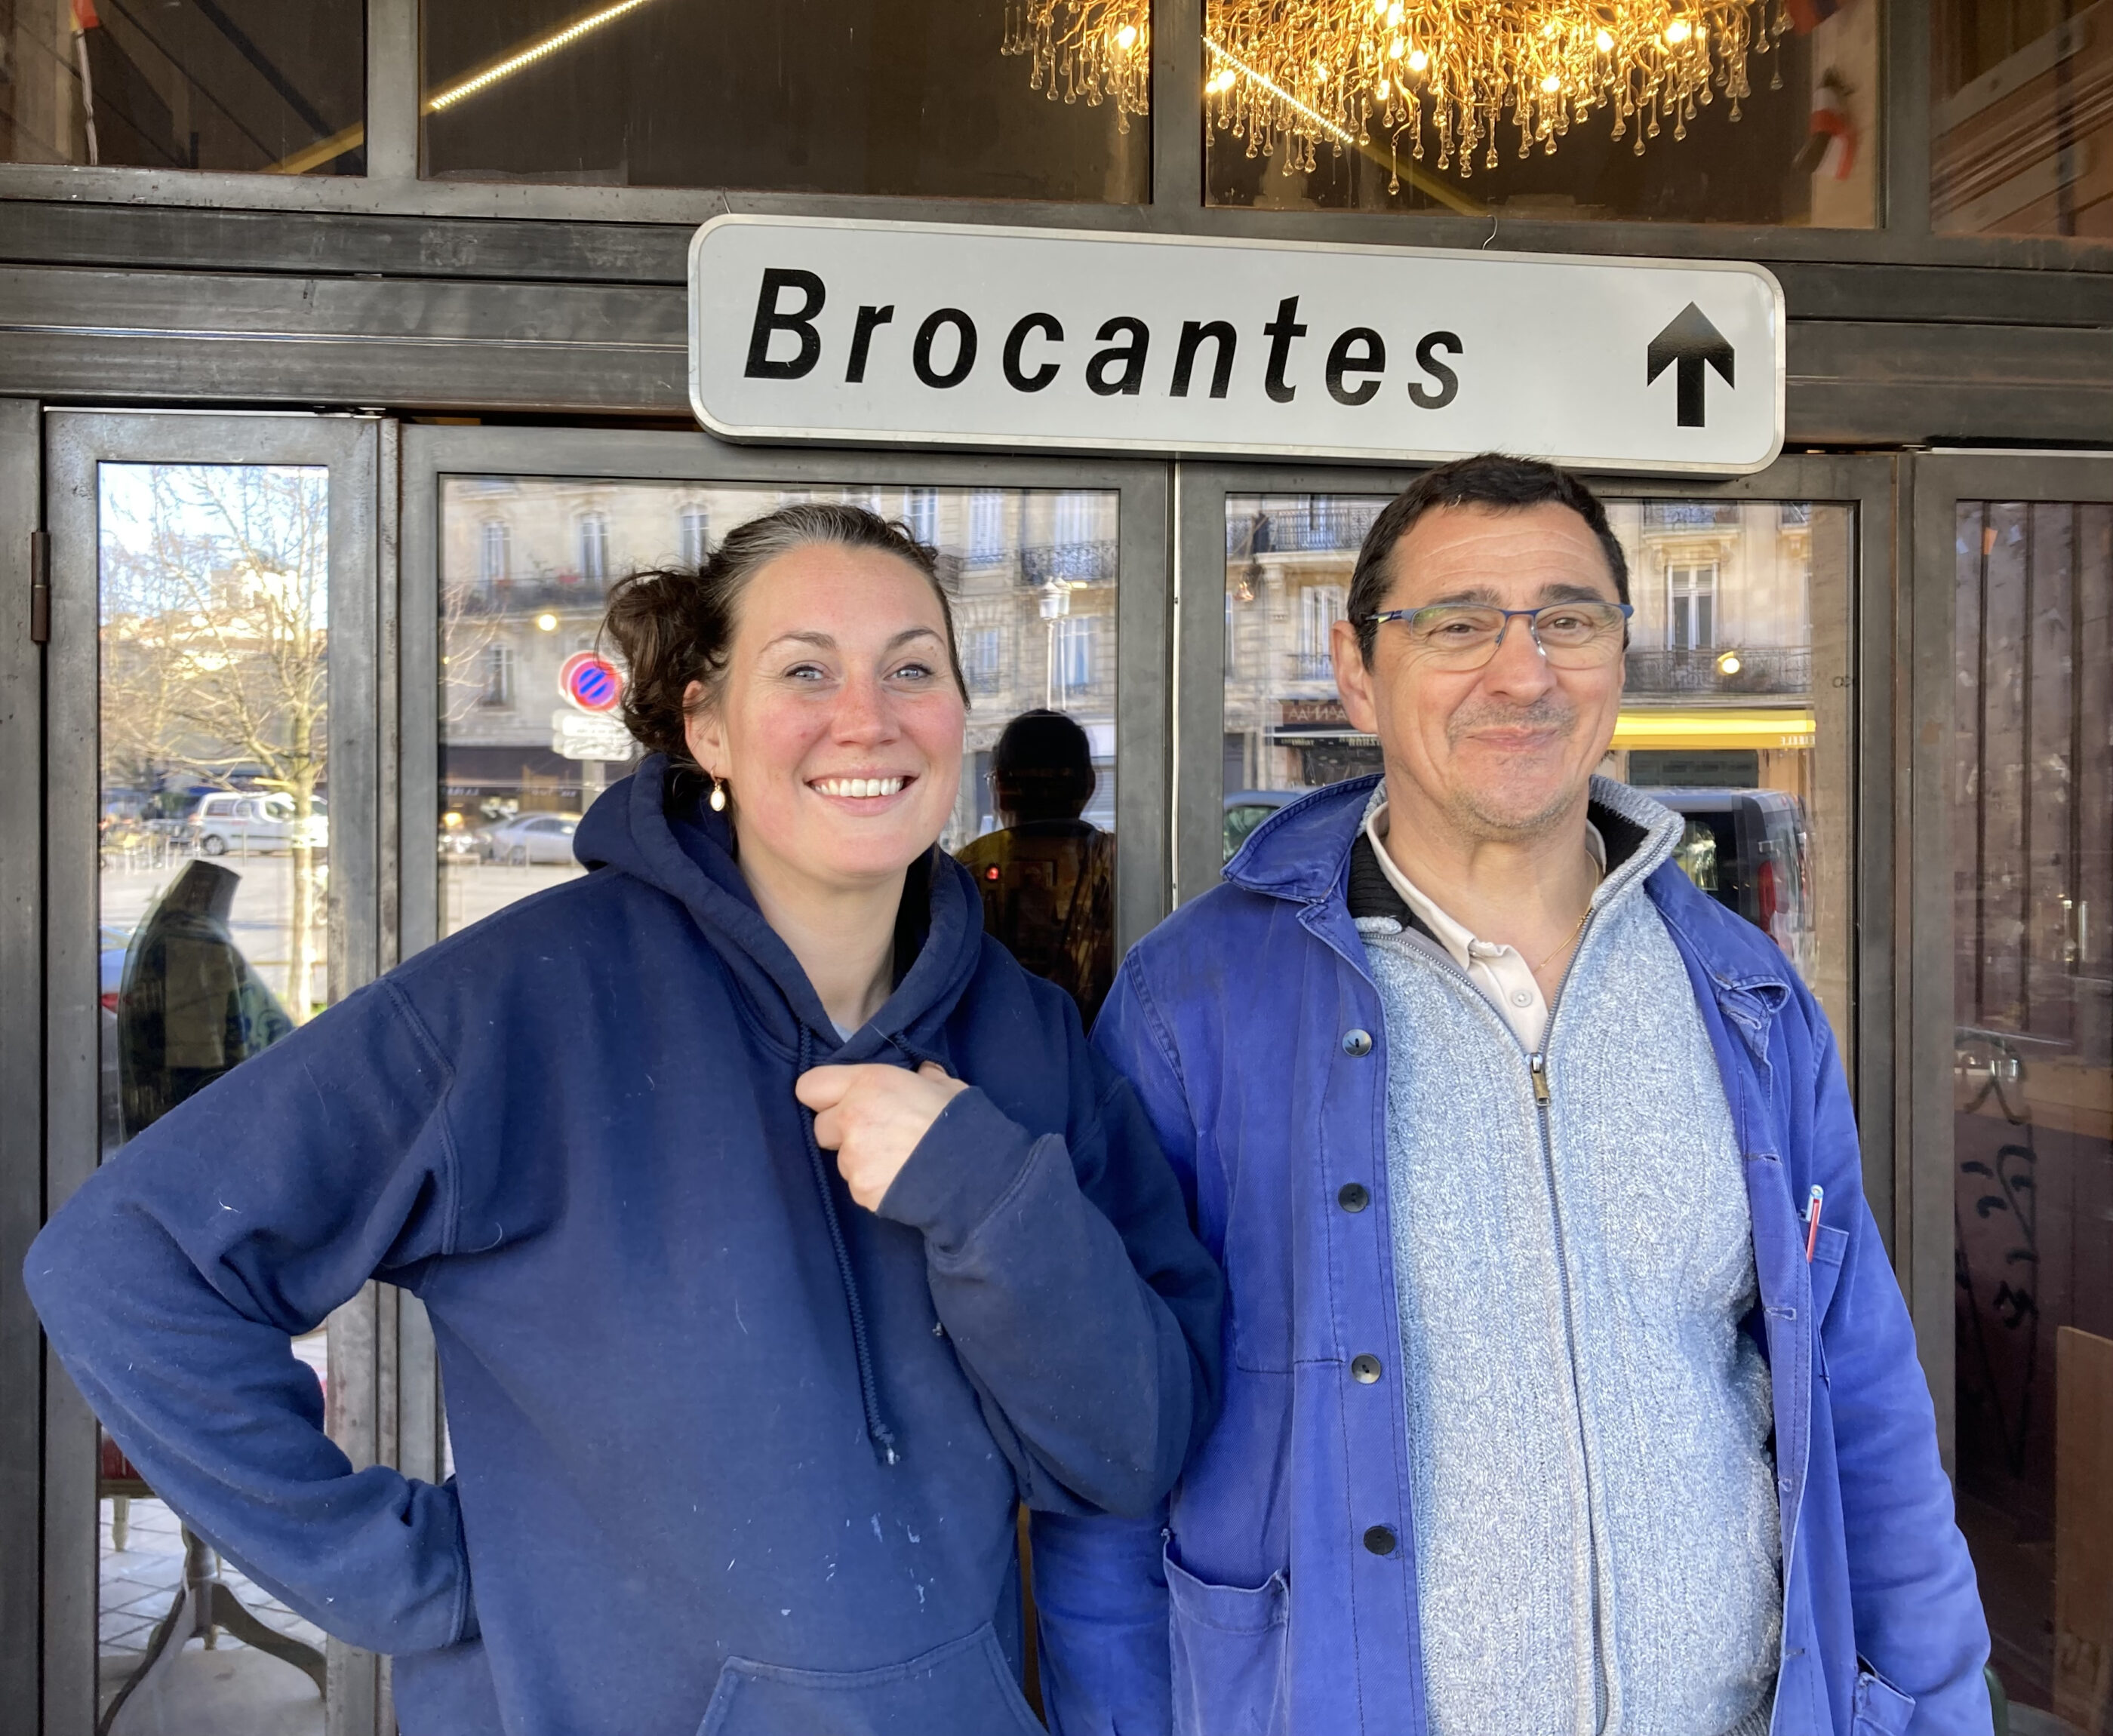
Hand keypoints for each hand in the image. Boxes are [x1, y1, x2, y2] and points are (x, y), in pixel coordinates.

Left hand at [796, 1061, 967, 1210]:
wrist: (974, 1175)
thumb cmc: (961, 1123)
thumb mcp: (946, 1086)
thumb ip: (924, 1077)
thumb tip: (922, 1073)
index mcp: (868, 1083)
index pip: (809, 1086)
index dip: (824, 1096)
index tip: (842, 1102)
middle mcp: (851, 1117)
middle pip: (821, 1127)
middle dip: (841, 1132)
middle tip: (876, 1134)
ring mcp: (853, 1157)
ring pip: (841, 1159)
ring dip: (861, 1160)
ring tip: (898, 1161)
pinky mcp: (860, 1189)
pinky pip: (858, 1185)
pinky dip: (874, 1184)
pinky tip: (901, 1180)